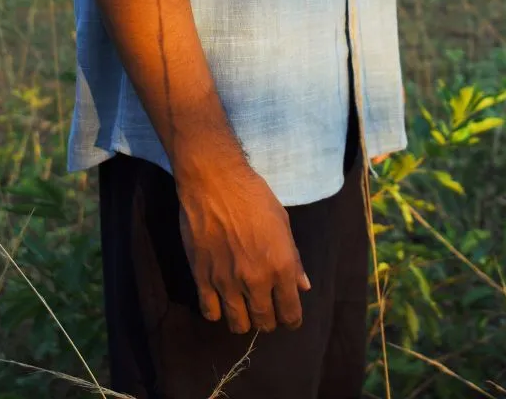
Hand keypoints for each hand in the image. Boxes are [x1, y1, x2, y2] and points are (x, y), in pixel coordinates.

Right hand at [178, 165, 310, 334]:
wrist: (215, 182)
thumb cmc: (254, 196)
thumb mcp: (282, 223)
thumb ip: (294, 259)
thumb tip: (303, 286)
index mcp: (280, 266)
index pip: (290, 313)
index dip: (291, 319)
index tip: (288, 316)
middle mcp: (256, 281)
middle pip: (265, 323)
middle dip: (268, 320)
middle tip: (265, 308)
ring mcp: (227, 282)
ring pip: (238, 324)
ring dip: (244, 319)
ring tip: (243, 306)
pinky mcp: (202, 278)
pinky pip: (210, 312)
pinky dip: (217, 311)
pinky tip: (219, 300)